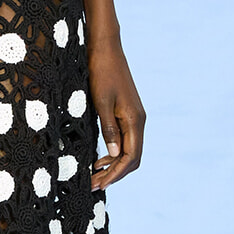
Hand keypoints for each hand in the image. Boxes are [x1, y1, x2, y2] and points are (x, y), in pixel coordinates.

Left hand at [88, 39, 144, 189]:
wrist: (105, 48)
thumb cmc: (101, 72)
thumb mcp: (101, 101)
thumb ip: (108, 128)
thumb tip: (113, 155)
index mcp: (135, 120)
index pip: (130, 157)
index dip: (116, 174)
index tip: (100, 184)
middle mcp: (138, 121)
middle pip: (132, 158)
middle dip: (115, 174)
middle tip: (94, 184)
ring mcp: (134, 117)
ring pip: (129, 150)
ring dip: (114, 165)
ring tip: (94, 175)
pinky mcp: (126, 113)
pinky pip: (125, 139)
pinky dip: (114, 153)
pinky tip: (100, 158)